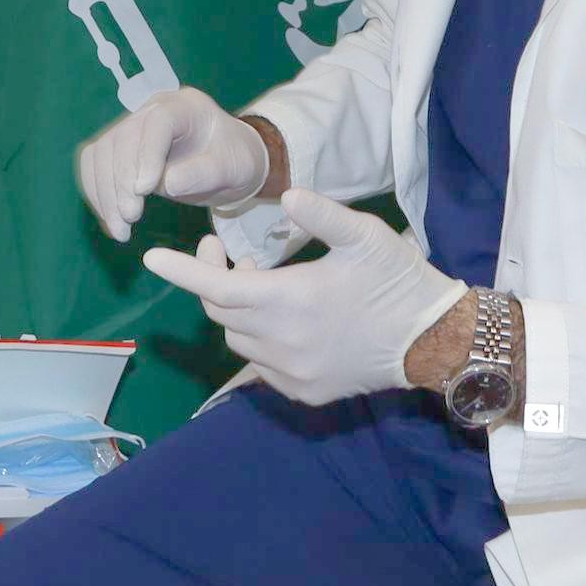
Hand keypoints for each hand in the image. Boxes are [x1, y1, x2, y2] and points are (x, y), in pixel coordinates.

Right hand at [73, 89, 273, 240]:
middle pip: (123, 137)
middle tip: (131, 216)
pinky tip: (112, 221)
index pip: (158, 121)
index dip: (147, 153)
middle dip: (121, 180)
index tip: (144, 190)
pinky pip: (95, 165)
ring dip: (105, 192)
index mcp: (185, 107)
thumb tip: (169, 183)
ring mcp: (132, 127)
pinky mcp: (119, 149)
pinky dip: (98, 194)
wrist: (225, 161)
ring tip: (121, 229)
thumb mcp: (233, 168)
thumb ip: (205, 172)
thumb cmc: (233, 160)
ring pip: (103, 153)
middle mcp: (153, 111)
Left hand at [144, 189, 465, 405]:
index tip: (151, 257)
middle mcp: (282, 342)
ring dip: (237, 310)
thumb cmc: (398, 280)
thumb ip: (321, 214)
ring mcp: (291, 373)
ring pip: (238, 339)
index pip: (217, 285)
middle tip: (225, 251)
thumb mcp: (365, 235)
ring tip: (260, 283)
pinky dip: (258, 339)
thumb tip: (285, 194)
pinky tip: (282, 320)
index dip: (182, 270)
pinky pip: (260, 365)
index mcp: (291, 299)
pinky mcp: (303, 391)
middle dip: (212, 280)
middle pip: (221, 311)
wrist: (433, 341)